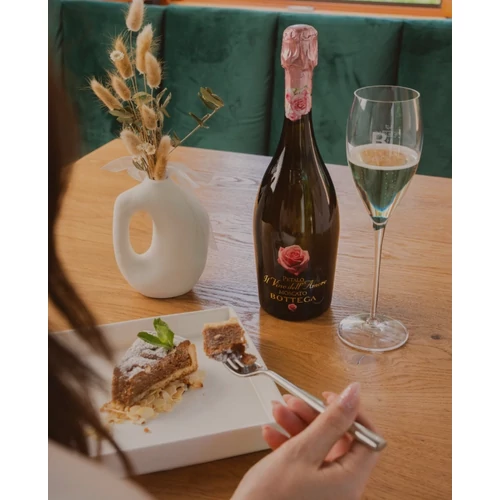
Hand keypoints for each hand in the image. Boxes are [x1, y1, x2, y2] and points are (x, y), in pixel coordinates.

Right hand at [231, 383, 379, 499]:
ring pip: (318, 447)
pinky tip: (271, 434)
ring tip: (277, 412)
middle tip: (293, 401)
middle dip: (313, 416)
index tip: (327, 397)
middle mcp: (342, 487)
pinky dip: (289, 444)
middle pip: (338, 439)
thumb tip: (354, 394)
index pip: (366, 437)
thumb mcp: (302, 451)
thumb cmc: (270, 499)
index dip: (349, 413)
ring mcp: (324, 490)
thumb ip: (331, 421)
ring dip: (297, 425)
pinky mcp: (307, 491)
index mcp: (350, 480)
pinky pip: (305, 461)